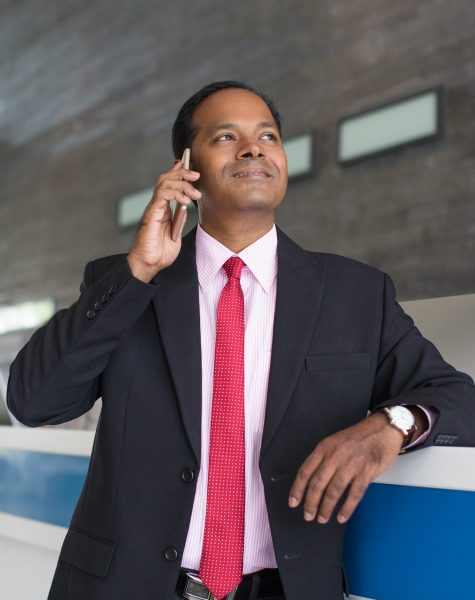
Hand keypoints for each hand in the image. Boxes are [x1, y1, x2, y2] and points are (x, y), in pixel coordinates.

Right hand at [127, 160, 200, 281]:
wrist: (149, 265)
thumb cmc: (159, 254)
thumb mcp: (176, 236)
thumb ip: (179, 221)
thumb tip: (184, 208)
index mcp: (163, 210)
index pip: (169, 185)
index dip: (179, 173)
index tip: (191, 169)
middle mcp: (157, 206)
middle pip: (166, 178)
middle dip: (182, 172)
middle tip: (196, 175)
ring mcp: (153, 209)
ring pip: (164, 182)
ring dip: (182, 182)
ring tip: (194, 192)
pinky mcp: (151, 213)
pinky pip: (162, 195)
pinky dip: (175, 193)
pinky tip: (185, 201)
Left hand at [288, 413, 403, 524]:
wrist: (382, 431)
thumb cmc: (357, 438)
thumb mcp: (334, 442)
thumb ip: (323, 460)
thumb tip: (312, 482)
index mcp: (324, 448)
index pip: (305, 471)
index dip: (297, 489)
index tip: (293, 502)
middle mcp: (335, 456)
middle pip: (317, 484)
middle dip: (310, 503)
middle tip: (308, 515)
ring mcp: (351, 465)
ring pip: (333, 492)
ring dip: (326, 508)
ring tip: (322, 518)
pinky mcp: (366, 473)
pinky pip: (354, 495)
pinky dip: (346, 509)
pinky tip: (341, 517)